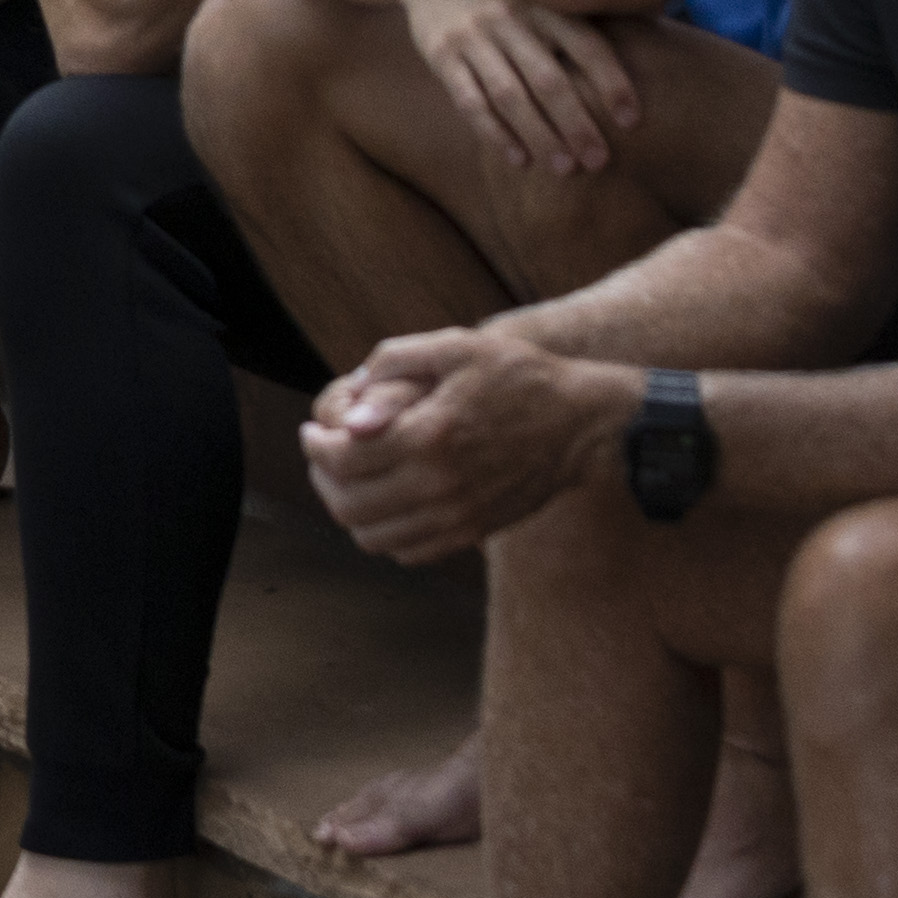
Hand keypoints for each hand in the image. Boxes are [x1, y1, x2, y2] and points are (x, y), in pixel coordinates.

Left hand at [301, 327, 638, 568]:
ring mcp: (457, 517)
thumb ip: (394, 363)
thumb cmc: (519, 377)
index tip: (313, 431)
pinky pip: (407, 551)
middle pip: (348, 504)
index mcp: (429, 436)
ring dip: (347, 508)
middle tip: (323, 454)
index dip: (314, 445)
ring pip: (372, 536)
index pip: (342, 459)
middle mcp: (439, 486)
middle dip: (322, 478)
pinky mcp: (472, 533)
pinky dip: (382, 532)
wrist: (583, 425)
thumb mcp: (457, 346)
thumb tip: (350, 400)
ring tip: (348, 478)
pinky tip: (385, 500)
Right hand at [393, 0, 643, 175]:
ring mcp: (472, 35)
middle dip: (577, 124)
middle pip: (550, 79)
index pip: (586, 44)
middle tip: (599, 162)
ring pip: (510, 95)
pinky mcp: (441, 54)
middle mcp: (509, 16)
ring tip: (565, 169)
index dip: (612, 82)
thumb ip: (579, 13)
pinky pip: (469, 100)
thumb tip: (655, 28)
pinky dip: (494, 133)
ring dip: (540, 136)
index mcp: (542, 0)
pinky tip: (518, 159)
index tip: (633, 121)